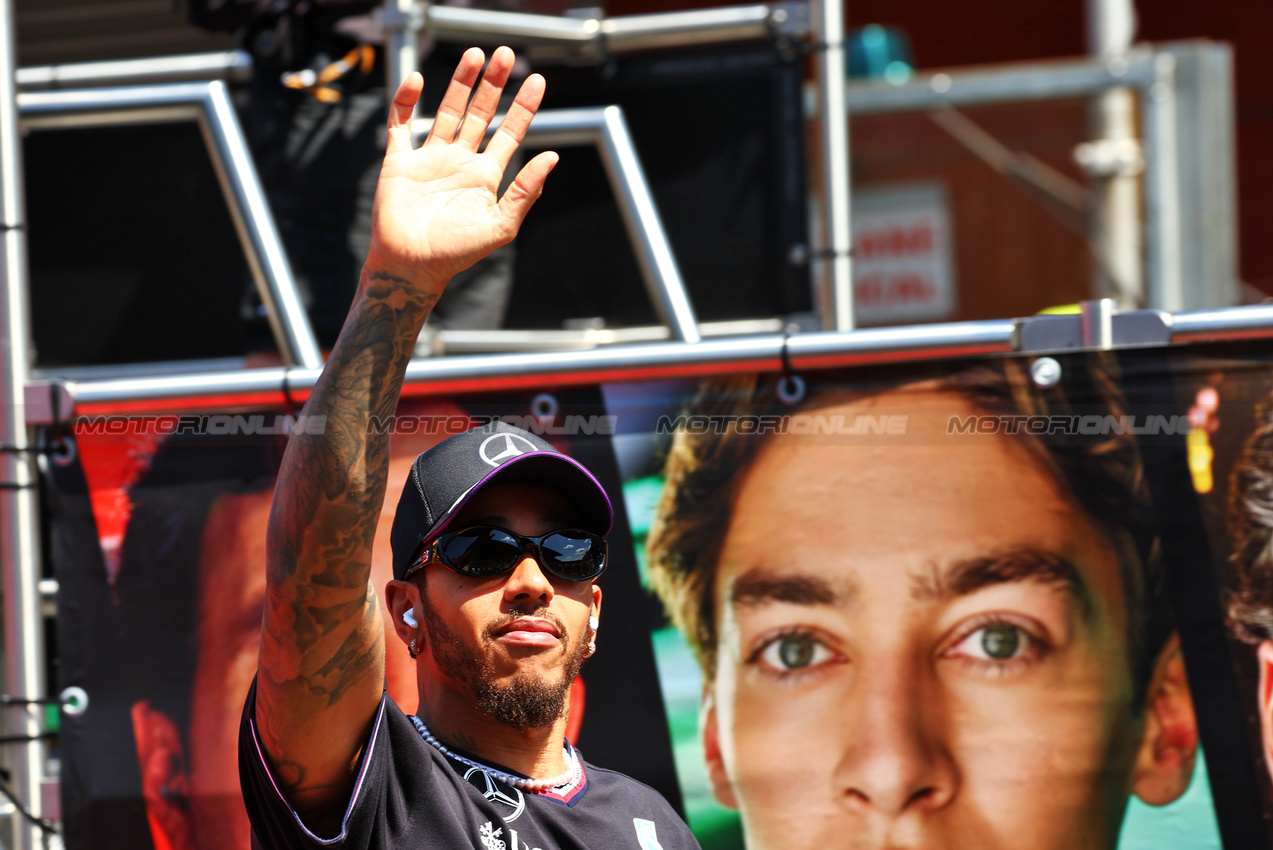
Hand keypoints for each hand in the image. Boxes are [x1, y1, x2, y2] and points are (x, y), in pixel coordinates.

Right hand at [367, 46, 556, 293]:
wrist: (411, 267)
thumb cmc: (456, 253)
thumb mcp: (501, 225)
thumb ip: (525, 191)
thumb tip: (553, 157)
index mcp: (485, 176)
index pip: (509, 133)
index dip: (523, 107)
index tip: (538, 81)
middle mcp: (459, 162)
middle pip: (480, 114)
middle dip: (493, 84)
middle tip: (506, 54)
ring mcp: (430, 158)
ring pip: (447, 111)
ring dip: (460, 83)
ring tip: (475, 54)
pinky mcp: (400, 161)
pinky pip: (401, 124)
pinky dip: (406, 101)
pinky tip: (419, 80)